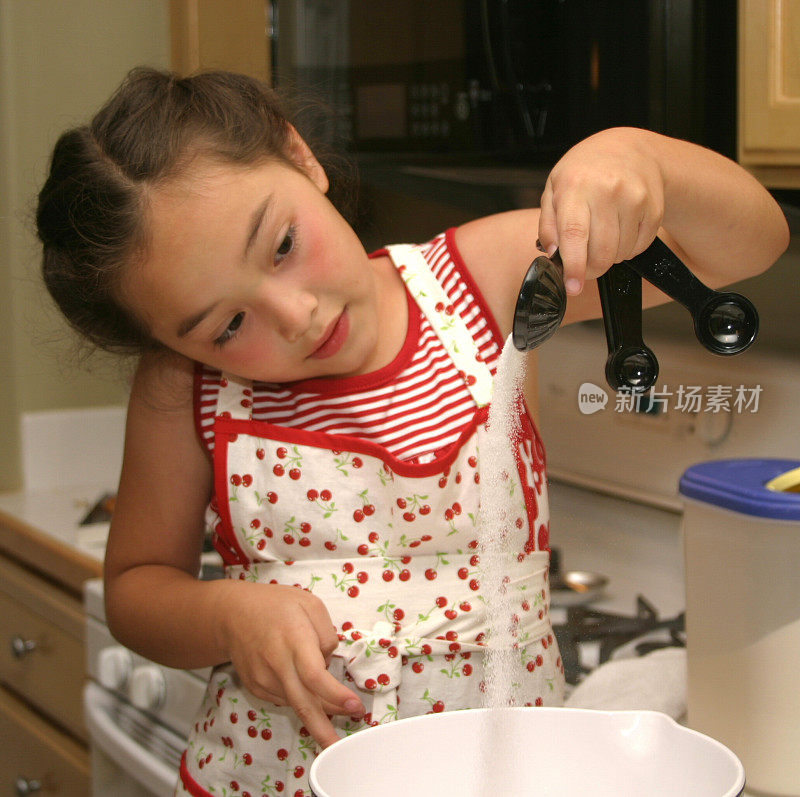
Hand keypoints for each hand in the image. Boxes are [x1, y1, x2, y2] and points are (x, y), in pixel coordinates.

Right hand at [219, 582, 363, 747]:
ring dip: (319, 713)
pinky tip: (309, 691)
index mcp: (294, 639)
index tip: (355, 706)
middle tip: (343, 745)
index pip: (315, 677)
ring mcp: (264, 680)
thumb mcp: (309, 604)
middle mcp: (277, 664)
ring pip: (297, 705)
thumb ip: (326, 633)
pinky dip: (301, 700)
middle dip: (324, 730)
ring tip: (338, 708)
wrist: (232, 614)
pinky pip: (285, 699)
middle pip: (303, 705)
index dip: (336, 696)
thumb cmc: (274, 605)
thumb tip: (329, 661)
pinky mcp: (257, 688)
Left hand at [537, 128, 664, 294]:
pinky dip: (627, 250)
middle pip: (601, 252)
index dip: (574, 266)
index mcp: (576, 186)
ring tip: (602, 237)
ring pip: (621, 254)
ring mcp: (635, 198)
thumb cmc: (586, 172)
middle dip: (591, 269)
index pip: (574, 234)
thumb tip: (552, 253)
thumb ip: (548, 224)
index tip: (573, 287)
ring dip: (609, 257)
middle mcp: (608, 190)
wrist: (630, 150)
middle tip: (584, 266)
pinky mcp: (654, 208)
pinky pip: (639, 248)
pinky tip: (620, 231)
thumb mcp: (555, 189)